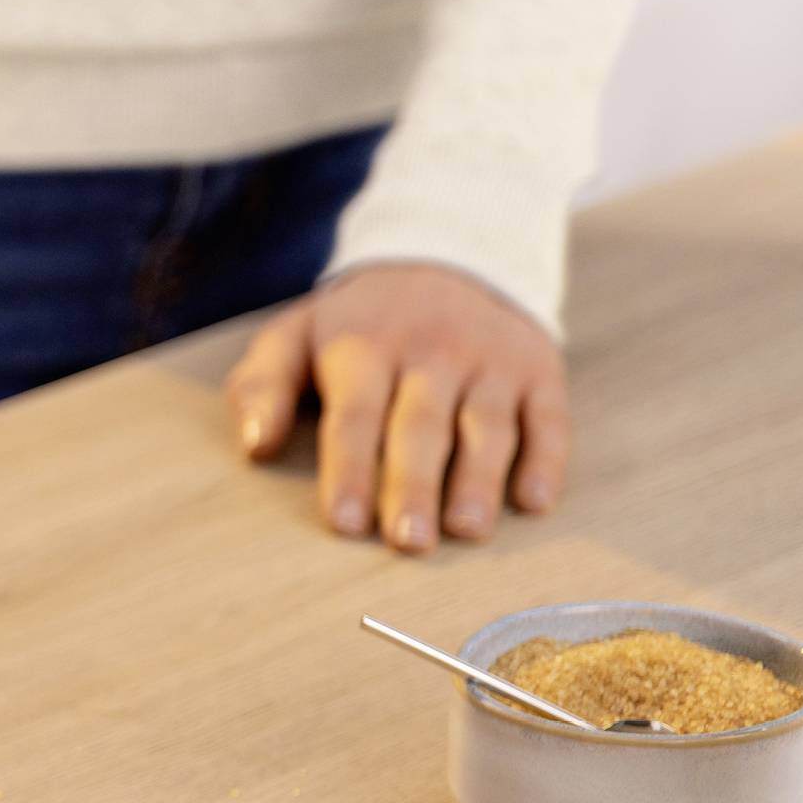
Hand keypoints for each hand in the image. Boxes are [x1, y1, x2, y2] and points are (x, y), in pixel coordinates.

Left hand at [223, 264, 569, 551]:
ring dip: (479, 480)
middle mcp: (432, 350)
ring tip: (467, 531)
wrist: (446, 259)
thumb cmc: (356, 326)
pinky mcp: (538, 370)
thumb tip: (254, 444)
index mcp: (364, 345)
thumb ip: (262, 386)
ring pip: (487, 426)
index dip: (350, 469)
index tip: (345, 523)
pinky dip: (546, 459)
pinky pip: (548, 417)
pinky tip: (535, 501)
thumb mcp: (294, 336)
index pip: (355, 415)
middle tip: (409, 544)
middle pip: (422, 426)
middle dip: (414, 485)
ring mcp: (490, 360)